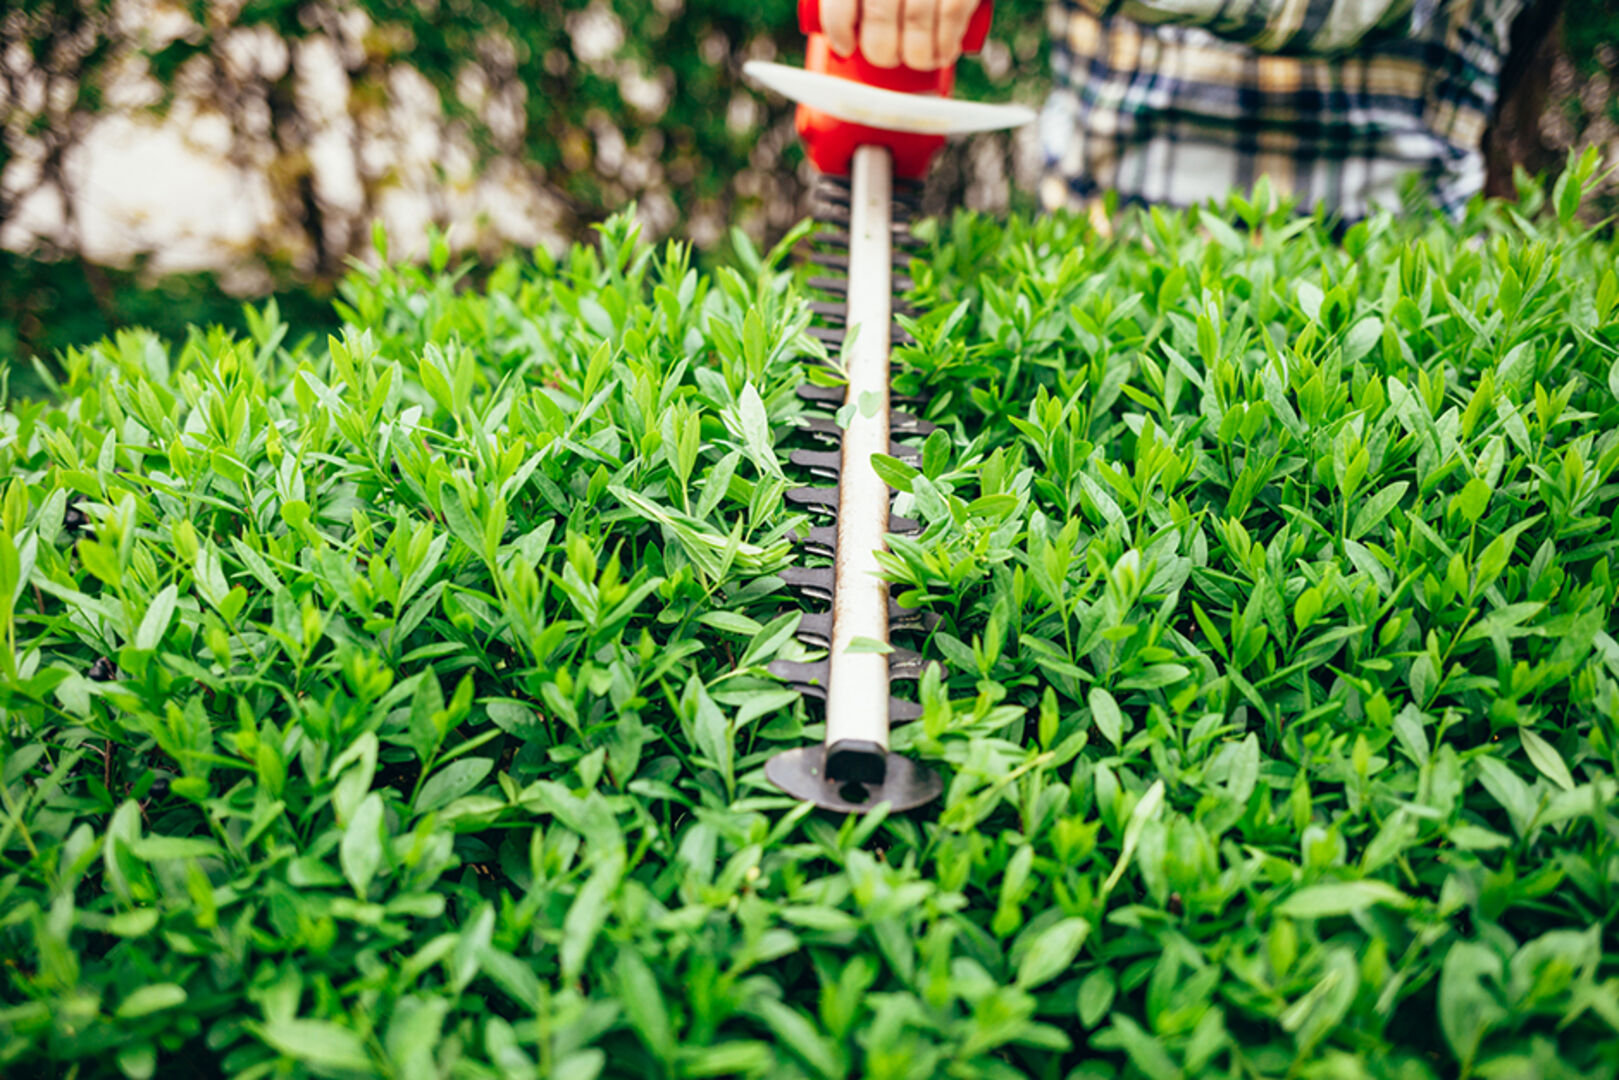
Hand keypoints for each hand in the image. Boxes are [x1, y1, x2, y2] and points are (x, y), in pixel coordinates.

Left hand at [819, 0, 974, 70]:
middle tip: (886, 54)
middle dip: (881, 51)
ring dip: (917, 57)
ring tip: (918, 58)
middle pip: (879, 16)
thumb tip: (840, 32)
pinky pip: (952, 17)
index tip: (845, 46)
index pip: (840, 3)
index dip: (839, 32)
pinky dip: (946, 46)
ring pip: (917, 24)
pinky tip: (943, 53)